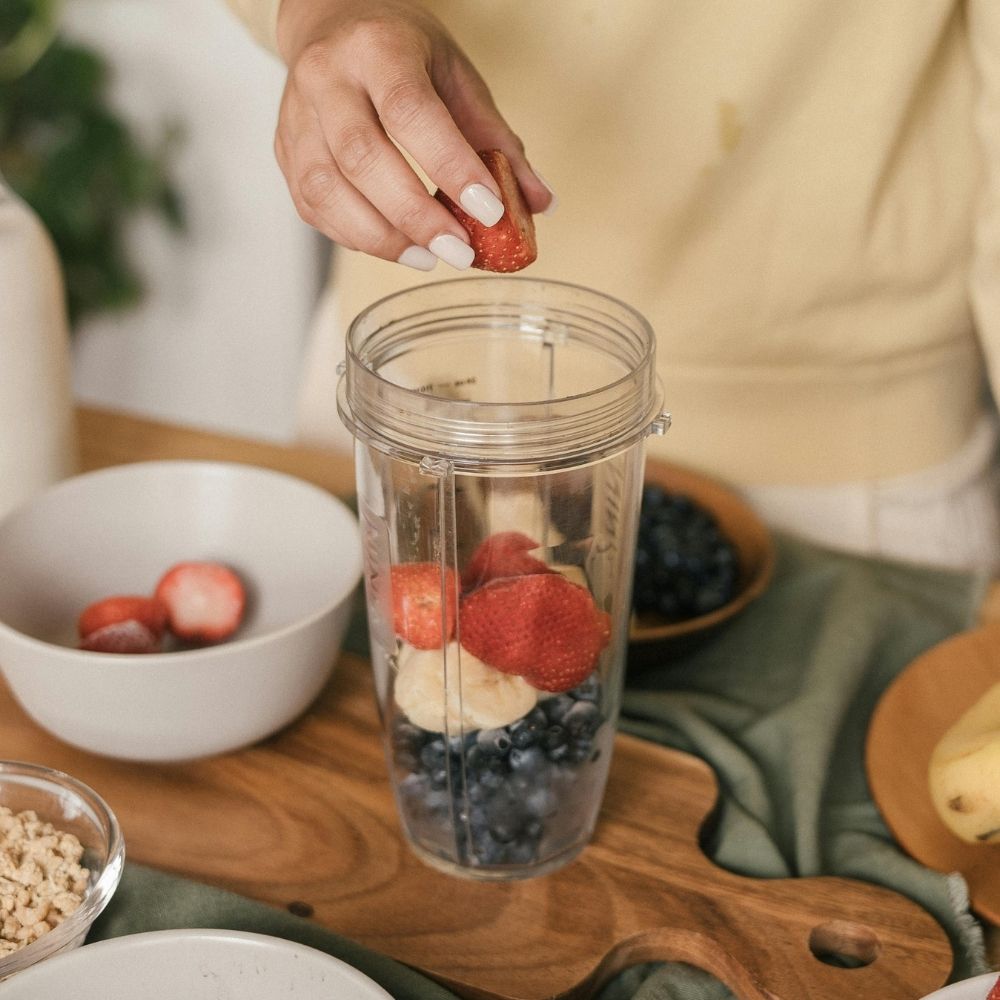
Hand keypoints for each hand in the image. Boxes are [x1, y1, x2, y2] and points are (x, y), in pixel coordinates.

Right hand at [273, 0, 553, 269]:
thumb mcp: (458, 79)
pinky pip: (313, 206)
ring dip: (381, 237)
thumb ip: (497, 142)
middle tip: (459, 252)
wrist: (332, 22)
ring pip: (327, 190)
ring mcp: (297, 115)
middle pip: (363, 158)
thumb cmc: (401, 53)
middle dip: (416, 217)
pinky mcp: (284, 150)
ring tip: (427, 257)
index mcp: (378, 48)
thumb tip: (540, 203)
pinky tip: (392, 245)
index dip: (450, 168)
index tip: (488, 212)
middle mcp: (327, 77)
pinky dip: (354, 236)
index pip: (411, 112)